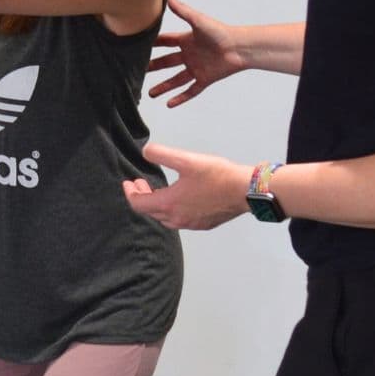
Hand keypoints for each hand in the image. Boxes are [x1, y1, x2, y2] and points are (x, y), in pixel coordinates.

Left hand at [121, 143, 249, 229]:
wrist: (245, 191)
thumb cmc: (217, 175)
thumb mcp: (187, 159)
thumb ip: (161, 154)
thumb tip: (145, 151)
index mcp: (169, 204)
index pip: (138, 204)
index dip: (130, 193)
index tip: (128, 182)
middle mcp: (177, 218)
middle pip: (150, 212)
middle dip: (142, 196)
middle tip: (140, 182)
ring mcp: (191, 224)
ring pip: (165, 217)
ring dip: (156, 204)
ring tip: (157, 190)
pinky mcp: (203, 224)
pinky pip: (180, 220)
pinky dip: (172, 209)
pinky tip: (179, 198)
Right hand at [147, 0, 246, 105]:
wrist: (240, 48)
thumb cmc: (221, 32)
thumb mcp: (198, 20)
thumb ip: (182, 10)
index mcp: (187, 40)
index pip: (165, 42)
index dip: (153, 44)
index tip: (138, 46)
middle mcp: (190, 55)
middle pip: (167, 62)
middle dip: (153, 67)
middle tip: (139, 71)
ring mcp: (197, 68)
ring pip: (176, 80)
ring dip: (163, 87)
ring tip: (150, 94)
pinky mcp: (205, 79)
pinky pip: (190, 91)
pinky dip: (180, 98)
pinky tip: (169, 104)